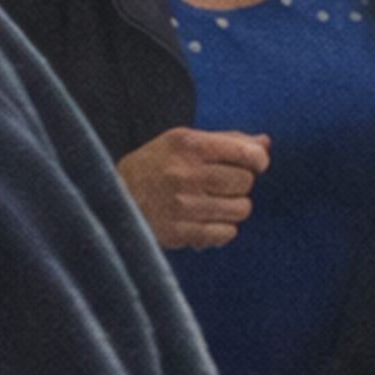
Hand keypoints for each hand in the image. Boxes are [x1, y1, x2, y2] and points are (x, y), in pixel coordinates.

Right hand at [117, 127, 269, 249]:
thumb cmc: (153, 166)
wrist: (110, 199)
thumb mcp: (182, 141)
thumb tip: (265, 143)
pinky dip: (222, 229)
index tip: (254, 163)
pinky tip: (206, 221)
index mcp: (188, 145)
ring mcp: (182, 206)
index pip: (245, 153)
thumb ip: (226, 141)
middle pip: (245, 182)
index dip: (257, 160)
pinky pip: (226, 233)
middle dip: (240, 184)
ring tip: (213, 203)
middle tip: (222, 184)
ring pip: (240, 210)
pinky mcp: (179, 232)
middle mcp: (185, 174)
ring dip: (233, 208)